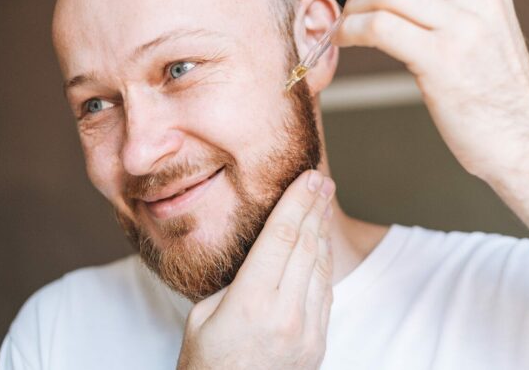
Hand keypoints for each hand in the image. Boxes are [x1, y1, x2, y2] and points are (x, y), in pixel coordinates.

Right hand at [176, 170, 335, 369]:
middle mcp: (285, 315)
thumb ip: (237, 282)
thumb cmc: (205, 365)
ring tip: (323, 204)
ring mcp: (308, 332)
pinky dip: (324, 263)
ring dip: (322, 231)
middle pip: (306, 245)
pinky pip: (325, 292)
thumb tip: (265, 252)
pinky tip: (320, 244)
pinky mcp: (318, 344)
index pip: (281, 237)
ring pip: (321, 267)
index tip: (308, 177)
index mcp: (251, 304)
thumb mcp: (203, 316)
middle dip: (315, 207)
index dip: (297, 201)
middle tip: (322, 180)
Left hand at [335, 0, 528, 181]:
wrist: (527, 144)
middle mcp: (478, 2)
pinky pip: (380, 27)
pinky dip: (351, 30)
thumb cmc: (498, 102)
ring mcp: (462, 29)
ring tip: (345, 30)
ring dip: (353, 8)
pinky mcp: (442, 61)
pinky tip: (345, 42)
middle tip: (348, 11)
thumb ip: (453, 12)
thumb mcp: (486, 38)